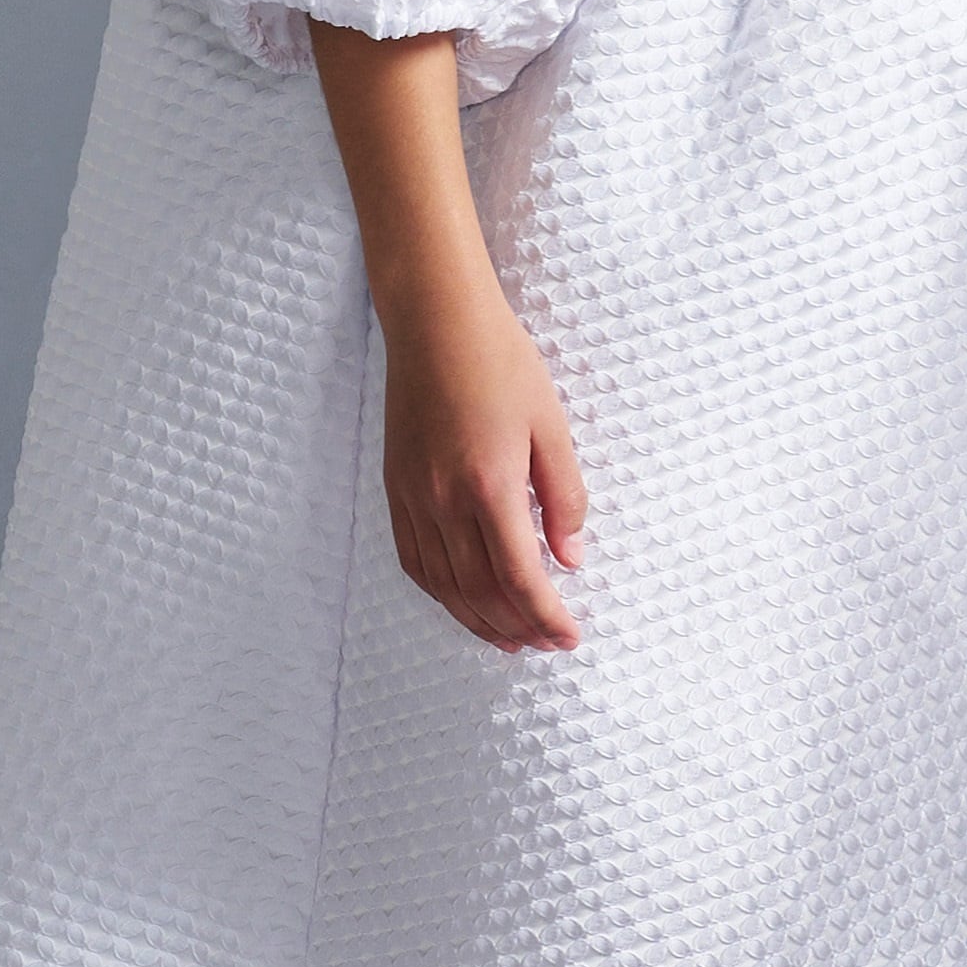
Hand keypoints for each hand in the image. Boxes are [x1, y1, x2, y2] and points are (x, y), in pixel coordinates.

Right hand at [376, 268, 586, 652]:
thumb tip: (570, 558)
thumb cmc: (500, 362)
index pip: (519, 577)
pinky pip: (414, 561)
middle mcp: (444, 501)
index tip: (569, 635)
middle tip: (546, 644)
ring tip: (510, 639)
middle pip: (479, 593)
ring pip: (443, 586)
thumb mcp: (552, 425)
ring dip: (478, 622)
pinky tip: (463, 602)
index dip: (546, 616)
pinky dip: (440, 593)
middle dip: (517, 628)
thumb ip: (564, 497)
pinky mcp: (395, 488)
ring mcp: (413, 497)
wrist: (436, 322)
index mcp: (489, 485)